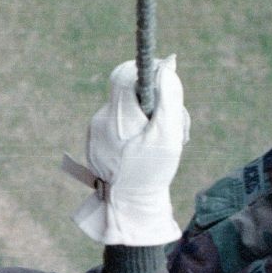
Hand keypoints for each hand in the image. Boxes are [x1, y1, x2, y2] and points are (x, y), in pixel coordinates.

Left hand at [71, 56, 188, 245]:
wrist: (129, 207)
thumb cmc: (151, 171)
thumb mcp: (168, 134)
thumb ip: (170, 98)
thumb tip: (167, 65)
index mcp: (116, 115)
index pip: (124, 73)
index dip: (147, 72)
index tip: (165, 82)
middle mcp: (101, 120)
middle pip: (131, 94)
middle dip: (156, 103)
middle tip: (175, 125)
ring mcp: (96, 132)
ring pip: (128, 111)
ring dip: (150, 121)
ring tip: (164, 145)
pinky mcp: (98, 144)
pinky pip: (120, 127)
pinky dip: (137, 133)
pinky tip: (147, 152)